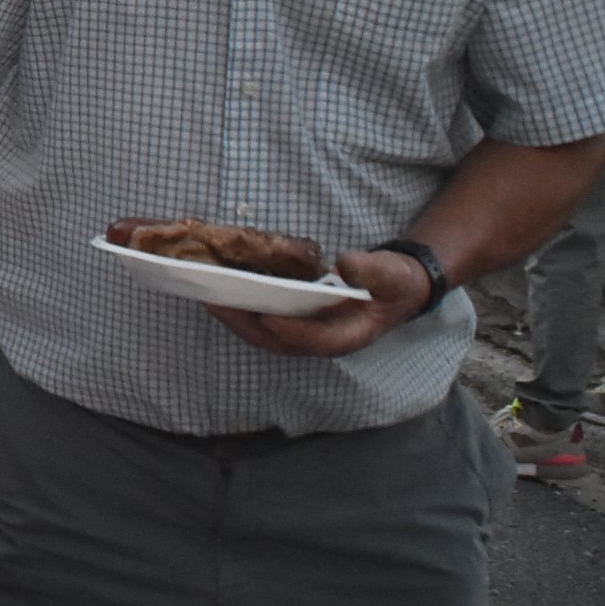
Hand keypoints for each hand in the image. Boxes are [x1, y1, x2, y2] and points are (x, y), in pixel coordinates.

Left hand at [207, 247, 433, 358]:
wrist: (397, 288)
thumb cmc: (395, 283)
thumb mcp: (391, 274)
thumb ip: (371, 271)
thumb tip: (345, 265)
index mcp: (346, 335)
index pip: (314, 339)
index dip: (291, 331)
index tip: (267, 317)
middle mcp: (320, 338)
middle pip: (276, 340)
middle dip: (243, 323)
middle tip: (213, 301)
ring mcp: (305, 330)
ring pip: (263, 332)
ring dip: (235, 316)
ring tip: (207, 294)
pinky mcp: (295, 319)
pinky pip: (263, 318)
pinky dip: (242, 307)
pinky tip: (222, 288)